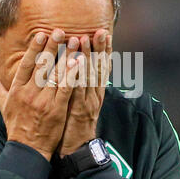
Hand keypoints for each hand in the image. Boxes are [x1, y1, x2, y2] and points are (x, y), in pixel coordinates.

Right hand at [0, 29, 79, 160]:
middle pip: (42, 66)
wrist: (27, 148)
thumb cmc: (15, 123)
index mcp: (16, 89)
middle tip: (61, 31)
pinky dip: (73, 75)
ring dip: (66, 57)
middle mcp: (29, 93)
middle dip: (52, 47)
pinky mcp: (57, 110)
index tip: (42, 34)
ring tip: (74, 42)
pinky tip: (80, 63)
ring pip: (56, 75)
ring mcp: (44, 101)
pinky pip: (66, 89)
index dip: (35, 48)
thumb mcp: (2, 101)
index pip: (26, 64)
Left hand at [58, 29, 111, 156]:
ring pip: (90, 76)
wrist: (77, 147)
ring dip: (88, 57)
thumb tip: (79, 68)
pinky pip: (80, 90)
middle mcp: (95, 94)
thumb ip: (82, 85)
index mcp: (96, 91)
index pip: (102, 66)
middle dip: (99, 48)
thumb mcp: (82, 102)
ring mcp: (89, 102)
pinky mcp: (80, 110)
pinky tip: (78, 64)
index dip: (103, 50)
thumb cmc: (75, 123)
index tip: (103, 32)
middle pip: (99, 68)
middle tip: (99, 30)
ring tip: (85, 39)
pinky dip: (79, 76)